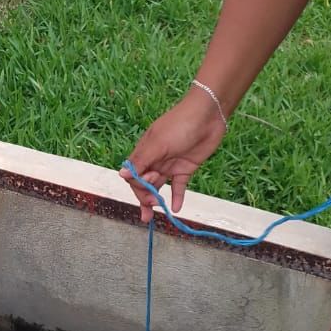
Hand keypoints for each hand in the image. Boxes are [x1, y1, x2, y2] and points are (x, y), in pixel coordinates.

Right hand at [122, 91, 227, 222]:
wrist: (208, 115)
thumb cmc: (179, 125)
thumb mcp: (158, 144)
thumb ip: (141, 161)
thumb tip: (121, 176)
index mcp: (144, 152)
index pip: (133, 175)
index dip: (137, 187)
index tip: (147, 193)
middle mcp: (155, 160)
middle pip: (144, 183)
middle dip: (145, 196)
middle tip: (152, 206)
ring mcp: (170, 164)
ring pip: (159, 186)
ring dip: (156, 200)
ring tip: (155, 215)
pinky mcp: (186, 168)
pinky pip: (178, 186)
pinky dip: (177, 197)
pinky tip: (176, 209)